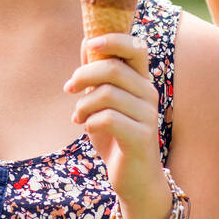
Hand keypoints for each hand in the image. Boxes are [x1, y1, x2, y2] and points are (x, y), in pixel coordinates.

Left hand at [65, 33, 170, 218]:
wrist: (134, 179)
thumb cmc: (116, 136)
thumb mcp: (104, 102)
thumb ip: (97, 73)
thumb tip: (87, 40)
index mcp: (142, 81)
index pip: (136, 47)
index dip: (113, 39)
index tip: (90, 44)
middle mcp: (149, 93)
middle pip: (113, 69)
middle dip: (83, 76)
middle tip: (69, 89)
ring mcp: (148, 115)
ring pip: (107, 94)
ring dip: (84, 105)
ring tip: (78, 116)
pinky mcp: (141, 137)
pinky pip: (108, 118)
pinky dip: (90, 122)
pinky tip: (87, 128)